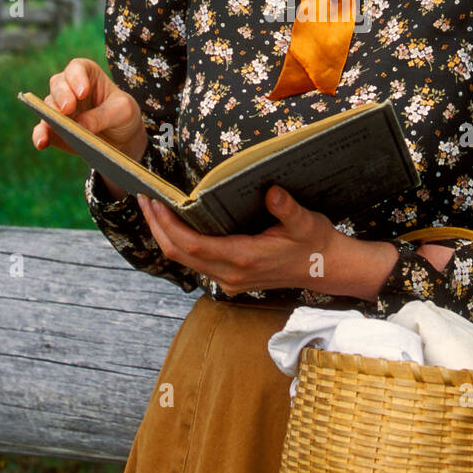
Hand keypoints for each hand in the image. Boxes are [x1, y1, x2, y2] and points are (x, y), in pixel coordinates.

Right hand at [30, 57, 146, 162]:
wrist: (121, 139)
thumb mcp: (122, 112)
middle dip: (62, 95)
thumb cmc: (123, 116)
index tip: (82, 92)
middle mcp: (69, 88)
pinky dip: (40, 135)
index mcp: (88, 75)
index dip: (77, 78)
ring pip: (47, 106)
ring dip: (49, 115)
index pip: (78, 68)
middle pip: (58, 84)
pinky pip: (42, 129)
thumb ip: (102, 116)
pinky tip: (42, 143)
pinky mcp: (53, 129)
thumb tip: (79, 125)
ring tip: (54, 125)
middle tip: (68, 108)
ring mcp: (58, 108)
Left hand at [135, 184, 398, 300]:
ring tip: (154, 207)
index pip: (192, 245)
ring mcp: (229, 280)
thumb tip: (272, 192)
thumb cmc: (316, 243)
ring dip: (166, 235)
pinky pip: (196, 262)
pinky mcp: (231, 279)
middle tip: (144, 199)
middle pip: (179, 254)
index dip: (167, 225)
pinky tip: (177, 223)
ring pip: (185, 260)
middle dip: (157, 227)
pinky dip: (181, 243)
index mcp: (244, 259)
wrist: (328, 270)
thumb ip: (287, 209)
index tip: (153, 202)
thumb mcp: (306, 222)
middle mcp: (231, 274)